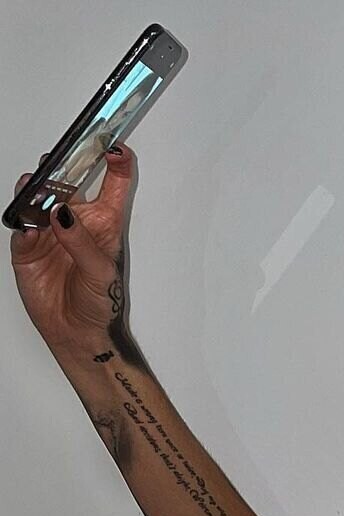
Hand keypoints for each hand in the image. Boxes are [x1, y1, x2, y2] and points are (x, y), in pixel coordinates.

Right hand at [8, 142, 136, 358]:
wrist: (79, 334)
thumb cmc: (100, 304)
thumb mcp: (101, 273)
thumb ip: (82, 242)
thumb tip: (61, 214)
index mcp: (104, 221)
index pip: (114, 181)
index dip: (115, 160)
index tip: (111, 144)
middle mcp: (75, 220)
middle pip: (67, 180)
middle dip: (61, 166)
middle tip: (56, 161)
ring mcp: (49, 230)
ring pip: (38, 197)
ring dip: (34, 189)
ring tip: (34, 189)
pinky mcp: (27, 245)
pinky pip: (20, 225)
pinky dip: (21, 220)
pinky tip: (26, 223)